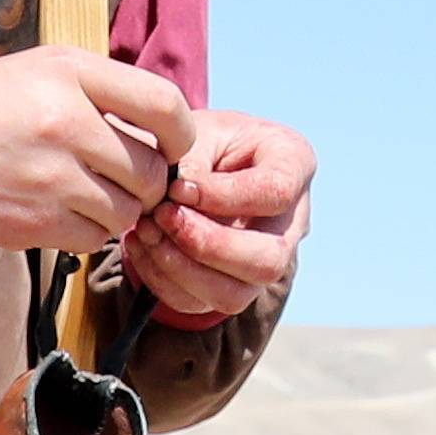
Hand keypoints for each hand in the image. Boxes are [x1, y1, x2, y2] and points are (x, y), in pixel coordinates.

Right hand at [0, 49, 189, 256]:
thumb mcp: (32, 71)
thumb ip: (94, 90)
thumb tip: (159, 127)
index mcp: (69, 70)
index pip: (165, 104)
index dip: (180, 133)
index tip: (173, 145)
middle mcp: (67, 120)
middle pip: (152, 168)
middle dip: (149, 181)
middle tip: (127, 179)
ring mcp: (51, 176)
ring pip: (127, 210)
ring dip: (120, 210)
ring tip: (88, 194)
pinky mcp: (33, 224)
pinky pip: (93, 239)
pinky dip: (90, 234)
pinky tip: (62, 214)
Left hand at [123, 110, 312, 323]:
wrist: (202, 160)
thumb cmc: (208, 139)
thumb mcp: (203, 131)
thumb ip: (194, 160)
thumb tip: (176, 201)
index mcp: (294, 165)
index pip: (275, 193)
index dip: (224, 196)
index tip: (178, 187)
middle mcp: (290, 223)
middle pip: (269, 261)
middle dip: (208, 246)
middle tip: (162, 216)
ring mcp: (262, 262)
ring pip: (235, 295)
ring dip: (181, 269)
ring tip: (146, 229)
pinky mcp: (229, 287)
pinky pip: (198, 303)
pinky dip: (160, 279)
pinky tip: (141, 243)